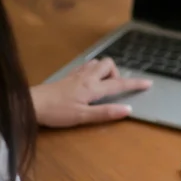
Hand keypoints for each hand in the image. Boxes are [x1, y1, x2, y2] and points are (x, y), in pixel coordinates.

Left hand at [30, 58, 151, 127]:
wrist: (31, 104)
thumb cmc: (57, 112)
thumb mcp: (83, 116)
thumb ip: (105, 113)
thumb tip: (127, 110)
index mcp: (93, 87)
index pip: (119, 84)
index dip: (135, 84)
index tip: (149, 83)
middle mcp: (87, 77)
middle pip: (108, 64)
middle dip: (116, 73)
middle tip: (113, 89)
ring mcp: (77, 75)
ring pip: (97, 63)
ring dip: (105, 71)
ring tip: (103, 86)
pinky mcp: (68, 76)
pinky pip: (87, 66)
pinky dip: (94, 70)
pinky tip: (89, 81)